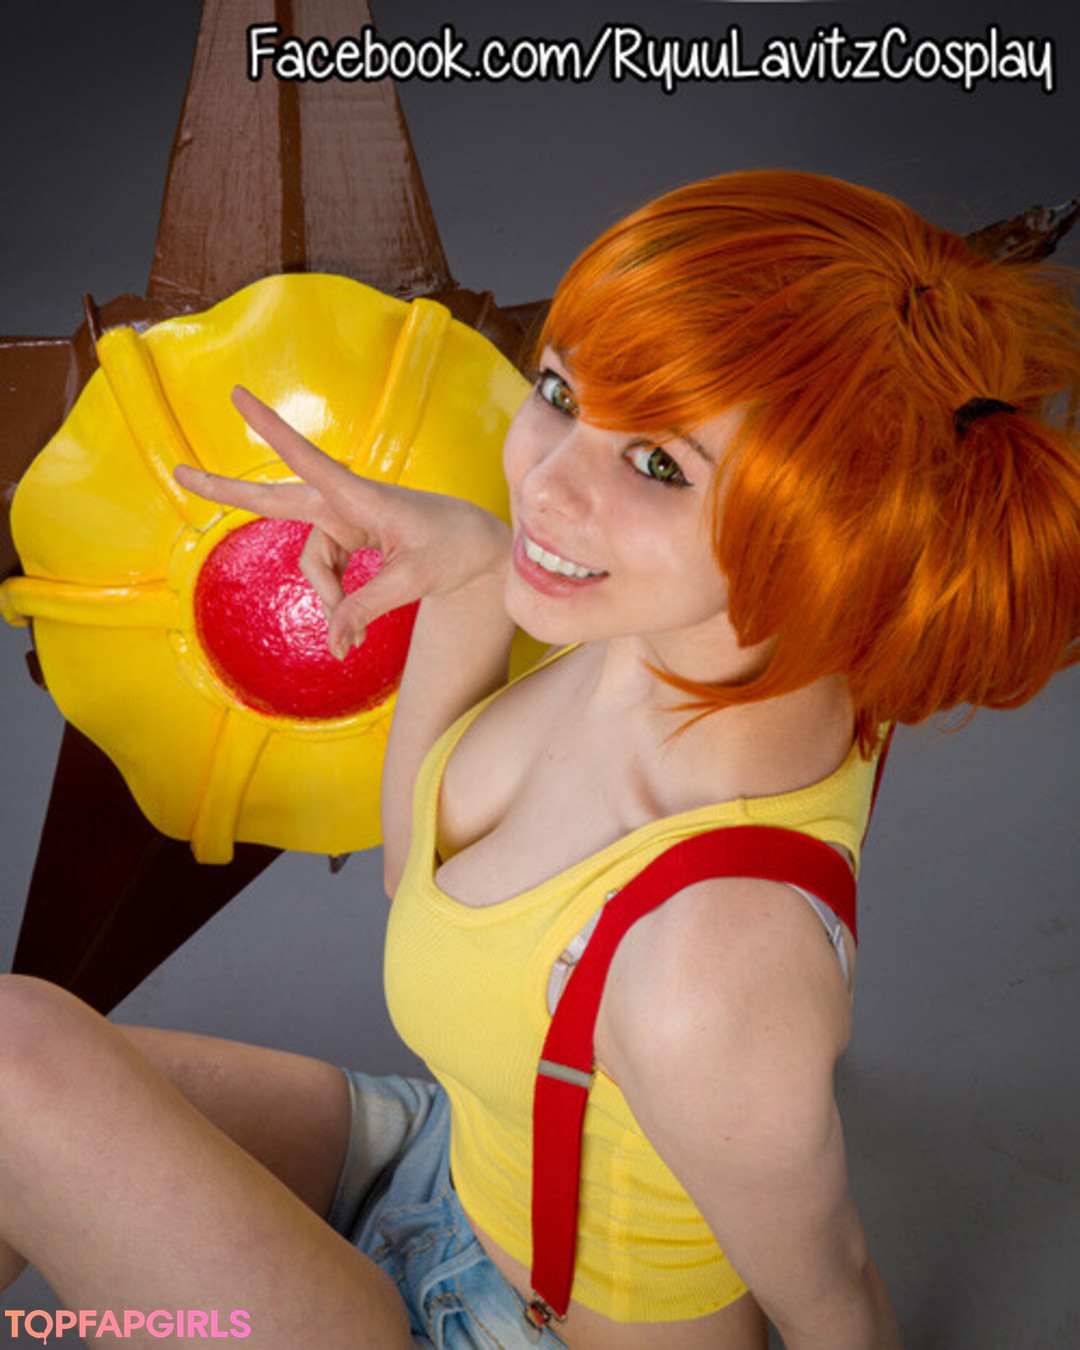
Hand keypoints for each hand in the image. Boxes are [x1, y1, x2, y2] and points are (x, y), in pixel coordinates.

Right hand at [174, 387, 509, 658]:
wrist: (475, 549)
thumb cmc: (452, 549)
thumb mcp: (416, 581)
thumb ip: (368, 605)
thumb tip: (332, 637)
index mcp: (360, 495)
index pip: (307, 458)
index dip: (270, 430)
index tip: (238, 395)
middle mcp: (343, 502)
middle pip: (275, 501)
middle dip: (228, 492)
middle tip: (178, 471)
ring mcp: (342, 522)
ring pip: (312, 566)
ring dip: (330, 601)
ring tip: (353, 641)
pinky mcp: (346, 538)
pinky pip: (326, 575)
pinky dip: (336, 605)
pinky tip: (351, 636)